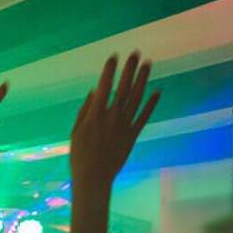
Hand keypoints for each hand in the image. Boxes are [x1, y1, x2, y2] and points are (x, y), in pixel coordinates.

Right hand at [70, 52, 159, 193]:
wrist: (94, 178)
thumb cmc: (79, 156)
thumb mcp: (75, 132)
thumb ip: (85, 111)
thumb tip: (94, 92)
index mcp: (95, 115)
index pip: (104, 87)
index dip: (109, 71)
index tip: (114, 56)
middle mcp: (112, 117)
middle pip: (123, 89)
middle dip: (129, 70)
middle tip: (135, 53)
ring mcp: (124, 126)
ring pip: (136, 99)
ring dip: (142, 80)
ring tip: (147, 65)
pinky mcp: (133, 135)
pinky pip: (144, 117)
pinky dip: (151, 104)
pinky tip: (157, 91)